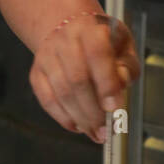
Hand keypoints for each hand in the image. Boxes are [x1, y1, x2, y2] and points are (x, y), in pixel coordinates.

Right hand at [29, 13, 140, 142]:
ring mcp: (47, 57)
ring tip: (96, 133)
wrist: (70, 30)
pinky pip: (47, 100)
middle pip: (77, 80)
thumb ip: (127, 65)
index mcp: (90, 30)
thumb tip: (121, 83)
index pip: (97, 55)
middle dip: (93, 111)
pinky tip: (78, 126)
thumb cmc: (102, 42)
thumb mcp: (123, 45)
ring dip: (80, 118)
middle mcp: (65, 41)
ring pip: (61, 93)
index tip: (115, 108)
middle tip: (107, 130)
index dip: (106, 84)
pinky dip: (63, 118)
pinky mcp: (36, 73)